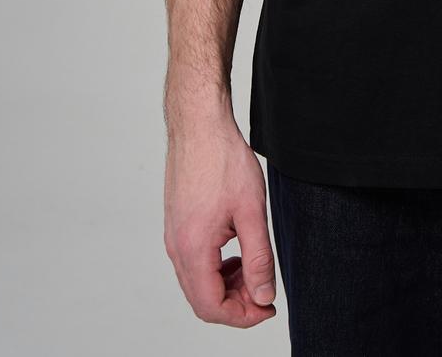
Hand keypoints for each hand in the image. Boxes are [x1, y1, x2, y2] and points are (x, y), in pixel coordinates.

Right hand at [164, 117, 276, 326]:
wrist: (199, 125)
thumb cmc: (223, 159)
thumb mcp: (251, 211)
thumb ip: (258, 258)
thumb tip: (263, 296)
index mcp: (193, 248)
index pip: (212, 307)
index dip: (243, 316)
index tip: (268, 306)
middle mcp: (176, 247)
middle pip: (201, 300)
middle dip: (235, 304)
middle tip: (264, 291)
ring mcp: (173, 235)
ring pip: (196, 282)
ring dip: (226, 286)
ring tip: (253, 269)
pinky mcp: (176, 224)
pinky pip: (192, 262)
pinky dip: (215, 268)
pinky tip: (236, 251)